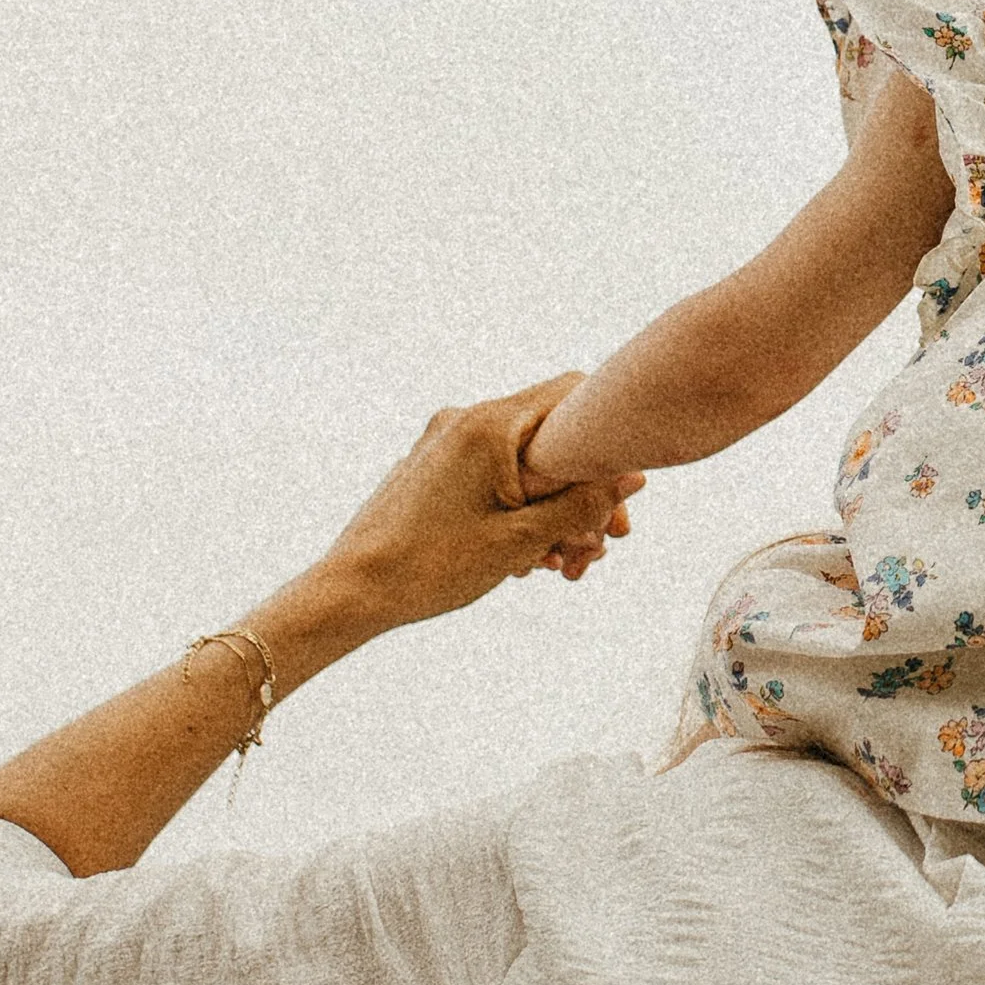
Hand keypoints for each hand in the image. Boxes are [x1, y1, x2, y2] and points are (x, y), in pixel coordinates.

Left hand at [312, 380, 632, 631]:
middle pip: (550, 436)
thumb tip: (632, 477)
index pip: (573, 393)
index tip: (622, 493)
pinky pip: (492, 476)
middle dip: (582, 493)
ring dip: (551, 510)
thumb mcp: (520, 541)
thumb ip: (581, 505)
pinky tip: (524, 559)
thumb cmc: (430, 566)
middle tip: (600, 546)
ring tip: (560, 565)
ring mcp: (444, 443)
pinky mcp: (431, 468)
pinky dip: (516, 509)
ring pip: (522, 462)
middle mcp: (463, 421)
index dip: (609, 437)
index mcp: (487, 425)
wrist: (352, 591)